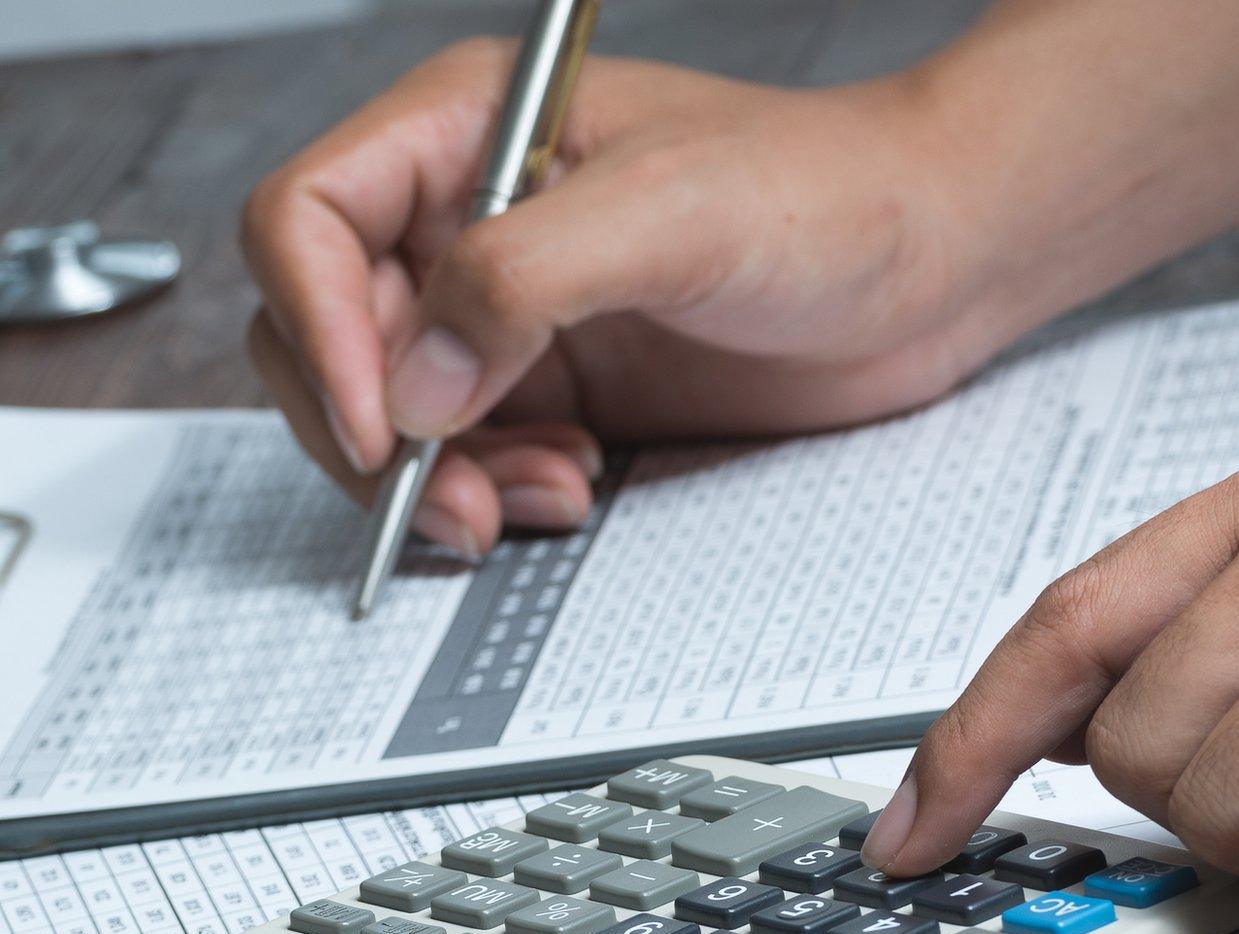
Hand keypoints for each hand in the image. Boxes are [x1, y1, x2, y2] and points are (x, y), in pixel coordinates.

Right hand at [240, 40, 1017, 554]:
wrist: (933, 263)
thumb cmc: (830, 193)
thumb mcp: (676, 214)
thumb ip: (527, 276)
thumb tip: (413, 381)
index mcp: (466, 130)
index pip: (305, 216)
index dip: (316, 324)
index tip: (379, 420)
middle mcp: (464, 217)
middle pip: (320, 330)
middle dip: (369, 432)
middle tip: (446, 499)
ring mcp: (501, 308)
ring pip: (382, 412)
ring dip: (434, 479)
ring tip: (537, 495)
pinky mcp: (545, 384)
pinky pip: (458, 457)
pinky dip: (488, 492)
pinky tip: (570, 486)